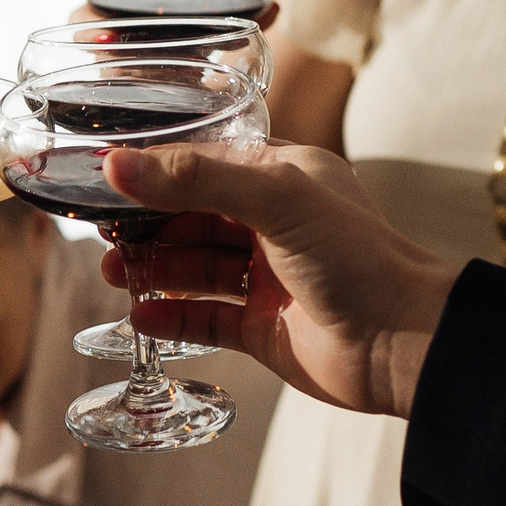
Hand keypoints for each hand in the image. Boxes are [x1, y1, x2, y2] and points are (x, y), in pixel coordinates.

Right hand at [95, 143, 460, 417]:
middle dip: (147, 225)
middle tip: (102, 233)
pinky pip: (203, 317)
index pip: (205, 164)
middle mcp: (273, 224)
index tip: (106, 179)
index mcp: (283, 177)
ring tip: (113, 272)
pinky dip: (170, 317)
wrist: (402, 341)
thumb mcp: (275, 197)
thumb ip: (195, 178)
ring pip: (193, 267)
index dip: (155, 171)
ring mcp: (266, 277)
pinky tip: (139, 317)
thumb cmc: (356, 257)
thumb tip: (117, 165)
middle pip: (192, 217)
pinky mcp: (260, 327)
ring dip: (153, 269)